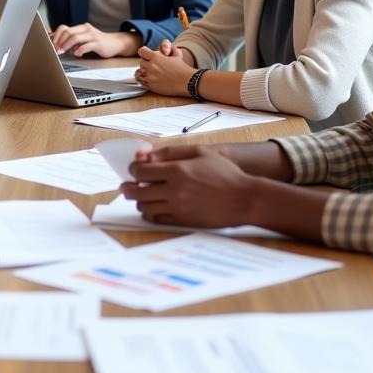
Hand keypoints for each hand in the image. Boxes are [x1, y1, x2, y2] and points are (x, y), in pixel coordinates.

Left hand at [49, 24, 141, 58]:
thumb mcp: (84, 39)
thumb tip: (57, 44)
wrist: (115, 43)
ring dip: (66, 45)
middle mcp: (86, 29)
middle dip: (59, 41)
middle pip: (68, 32)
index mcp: (81, 28)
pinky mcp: (98, 43)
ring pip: (75, 37)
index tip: (51, 45)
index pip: (64, 28)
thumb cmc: (98, 42)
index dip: (56, 36)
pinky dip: (79, 50)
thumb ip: (73, 41)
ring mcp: (92, 35)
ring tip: (63, 52)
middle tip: (55, 50)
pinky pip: (86, 45)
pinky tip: (77, 54)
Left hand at [122, 144, 253, 226]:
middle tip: (127, 186)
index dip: (133, 169)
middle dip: (128, 187)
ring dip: (139, 200)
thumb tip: (145, 154)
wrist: (245, 199)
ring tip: (143, 195)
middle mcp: (175, 190)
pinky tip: (153, 207)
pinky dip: (150, 213)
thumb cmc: (225, 173)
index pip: (140, 171)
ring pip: (144, 206)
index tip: (135, 169)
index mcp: (177, 170)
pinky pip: (156, 219)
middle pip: (137, 191)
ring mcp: (178, 208)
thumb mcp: (200, 152)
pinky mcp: (183, 221)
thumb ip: (170, 152)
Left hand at [135, 42, 193, 95]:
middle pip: (141, 62)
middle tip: (153, 66)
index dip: (144, 53)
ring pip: (140, 72)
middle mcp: (151, 66)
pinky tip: (150, 79)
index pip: (141, 51)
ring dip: (144, 72)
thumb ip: (169, 48)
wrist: (187, 82)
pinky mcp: (151, 85)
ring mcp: (150, 76)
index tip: (148, 56)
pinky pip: (141, 82)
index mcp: (156, 57)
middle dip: (146, 63)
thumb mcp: (177, 54)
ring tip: (152, 73)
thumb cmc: (182, 68)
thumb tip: (165, 48)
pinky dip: (144, 80)